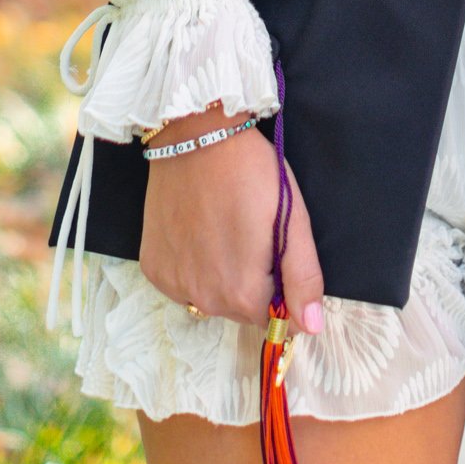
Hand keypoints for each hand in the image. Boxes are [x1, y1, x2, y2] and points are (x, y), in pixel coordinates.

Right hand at [137, 110, 324, 332]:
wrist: (196, 136)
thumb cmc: (250, 172)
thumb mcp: (291, 219)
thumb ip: (303, 278)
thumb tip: (311, 327)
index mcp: (243, 294)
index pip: (274, 315)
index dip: (281, 284)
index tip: (273, 248)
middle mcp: (204, 300)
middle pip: (241, 309)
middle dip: (251, 281)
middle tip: (248, 232)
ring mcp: (174, 285)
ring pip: (211, 297)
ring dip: (221, 275)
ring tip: (222, 228)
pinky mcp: (153, 268)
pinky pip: (181, 283)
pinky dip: (192, 266)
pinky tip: (197, 231)